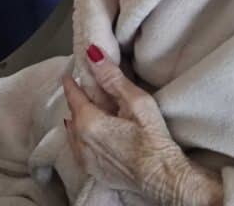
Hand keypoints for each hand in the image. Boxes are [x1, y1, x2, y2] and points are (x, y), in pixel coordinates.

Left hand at [62, 46, 222, 205]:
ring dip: (78, 119)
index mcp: (87, 122)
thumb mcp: (136, 102)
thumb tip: (93, 54)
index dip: (71, 82)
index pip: (73, 96)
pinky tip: (89, 135)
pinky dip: (81, 137)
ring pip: (74, 132)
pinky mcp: (94, 171)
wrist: (163, 178)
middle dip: (77, 99)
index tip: (69, 73)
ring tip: (86, 109)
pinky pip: (79, 149)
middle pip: (73, 113)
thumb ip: (112, 78)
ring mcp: (85, 159)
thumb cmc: (153, 139)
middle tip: (83, 88)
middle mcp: (80, 141)